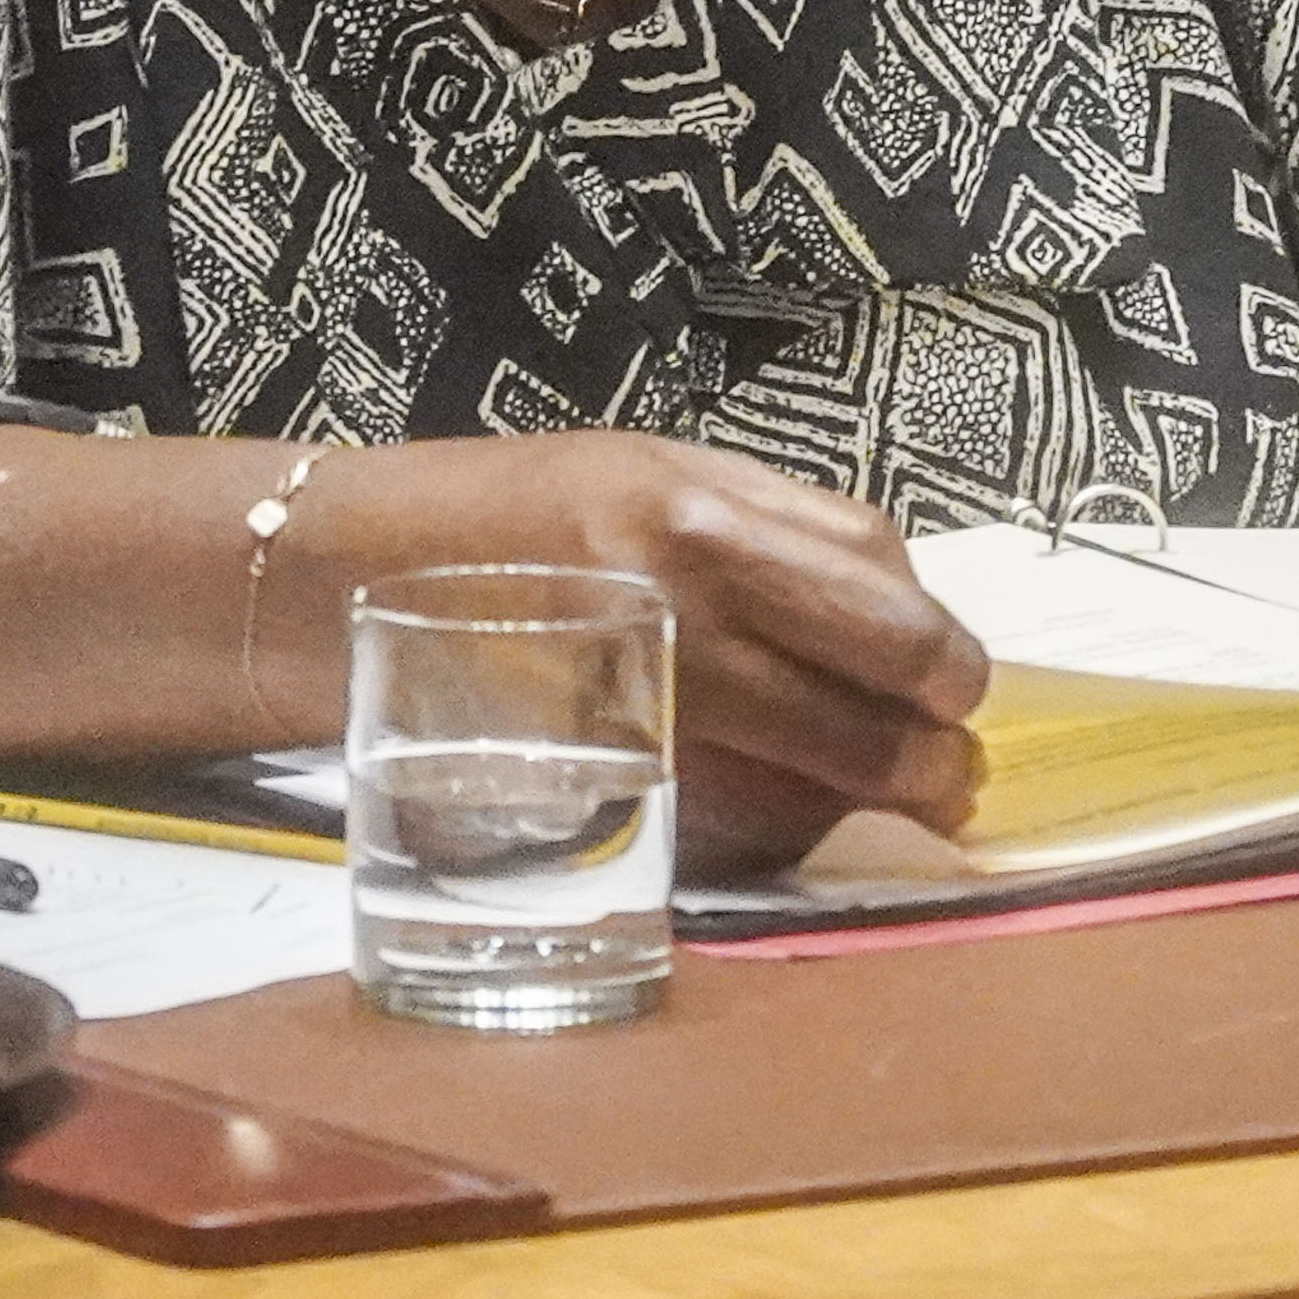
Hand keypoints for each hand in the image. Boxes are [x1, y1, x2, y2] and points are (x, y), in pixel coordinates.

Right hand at [298, 434, 988, 877]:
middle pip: (885, 681)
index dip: (940, 643)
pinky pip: (740, 821)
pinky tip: (796, 815)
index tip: (955, 679)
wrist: (343, 582)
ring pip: (827, 769)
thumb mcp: (644, 472)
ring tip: (907, 798)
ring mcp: (651, 703)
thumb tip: (892, 599)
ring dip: (880, 793)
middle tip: (952, 761)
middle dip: (939, 733)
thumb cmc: (498, 516)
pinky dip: (788, 826)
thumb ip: (769, 530)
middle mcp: (690, 606)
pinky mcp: (610, 786)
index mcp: (701, 514)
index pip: (887, 584)